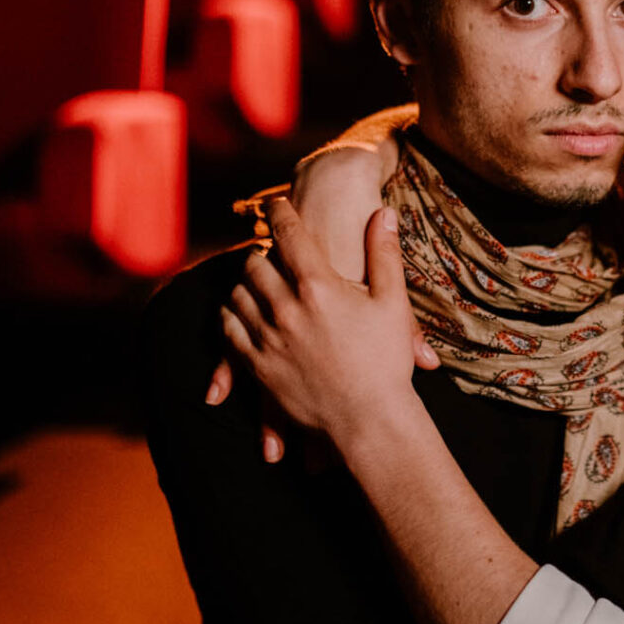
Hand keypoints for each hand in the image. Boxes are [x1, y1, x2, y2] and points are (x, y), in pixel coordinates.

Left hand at [205, 136, 431, 450]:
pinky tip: (241, 313)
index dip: (280, 211)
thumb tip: (382, 212)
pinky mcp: (257, 367)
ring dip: (245, 284)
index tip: (275, 201)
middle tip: (268, 249)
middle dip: (261, 252)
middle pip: (255, 264)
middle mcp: (286, 308)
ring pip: (237, 295)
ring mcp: (268, 338)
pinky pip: (229, 331)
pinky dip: (231, 316)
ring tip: (256, 281)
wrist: (370, 422)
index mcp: (319, 287)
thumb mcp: (393, 303)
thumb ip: (384, 253)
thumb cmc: (386, 362)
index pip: (288, 234)